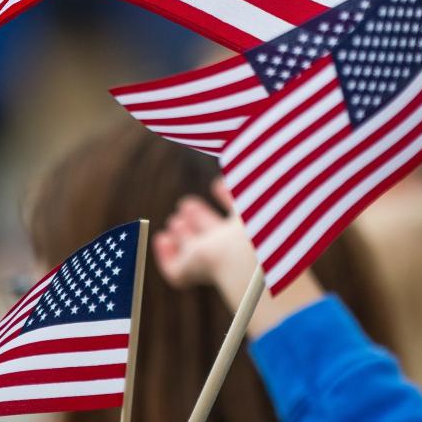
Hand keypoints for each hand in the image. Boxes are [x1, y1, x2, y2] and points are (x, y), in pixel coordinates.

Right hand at [154, 179, 325, 336]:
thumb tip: (243, 149)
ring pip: (195, 253)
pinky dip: (166, 256)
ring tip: (176, 220)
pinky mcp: (192, 272)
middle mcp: (232, 247)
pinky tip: (162, 239)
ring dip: (184, 235)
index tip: (218, 185)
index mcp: (253, 228)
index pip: (239, 213)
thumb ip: (249, 171)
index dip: (227, 198)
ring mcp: (212, 262)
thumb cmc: (259, 216)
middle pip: (214, 234)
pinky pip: (176, 271)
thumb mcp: (257, 187)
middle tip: (187, 204)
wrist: (251, 253)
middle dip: (200, 217)